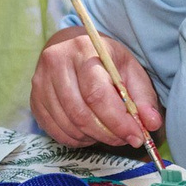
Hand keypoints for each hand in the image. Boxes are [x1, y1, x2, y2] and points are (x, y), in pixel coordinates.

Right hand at [30, 27, 161, 147]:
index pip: (97, 94)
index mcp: (84, 50)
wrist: (70, 46)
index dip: (118, 121)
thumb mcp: (129, 69)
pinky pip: (55, 130)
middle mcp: (56, 63)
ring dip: (92, 137)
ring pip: (67, 125)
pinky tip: (88, 131)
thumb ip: (143, 97)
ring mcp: (40, 81)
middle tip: (124, 139)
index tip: (136, 136)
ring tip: (107, 133)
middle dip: (107, 133)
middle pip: (80, 113)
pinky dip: (75, 139)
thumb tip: (151, 124)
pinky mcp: (34, 98)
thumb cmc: (103, 59)